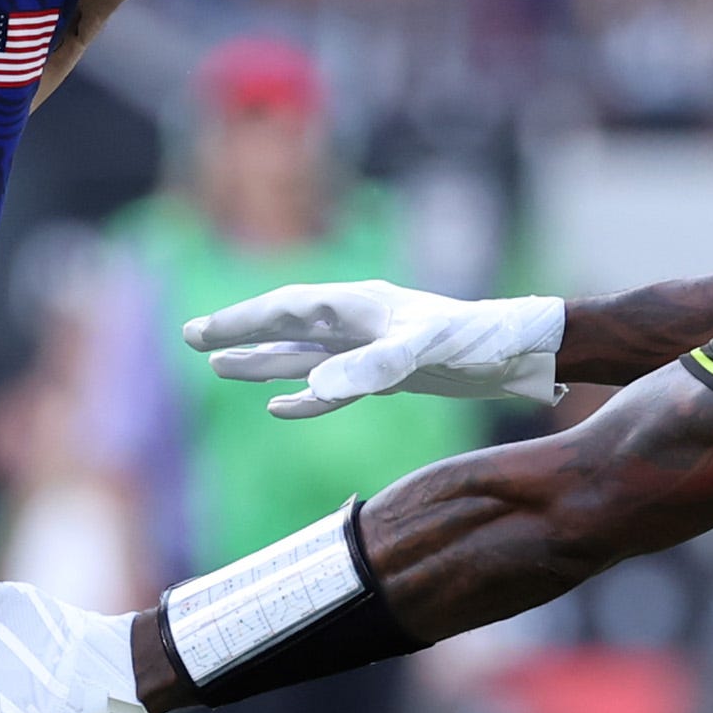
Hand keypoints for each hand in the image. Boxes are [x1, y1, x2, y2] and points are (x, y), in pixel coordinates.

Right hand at [184, 279, 563, 418]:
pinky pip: (334, 384)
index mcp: (358, 305)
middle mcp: (359, 320)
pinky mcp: (392, 374)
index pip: (285, 310)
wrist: (523, 353)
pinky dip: (305, 395)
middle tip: (189, 337)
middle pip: (284, 324)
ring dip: (262, 361)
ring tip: (217, 366)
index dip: (240, 321)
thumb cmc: (477, 341)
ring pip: (303, 353)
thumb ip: (368, 367)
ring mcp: (373, 347)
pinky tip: (282, 407)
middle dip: (239, 332)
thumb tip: (308, 387)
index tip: (198, 333)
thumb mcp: (422, 352)